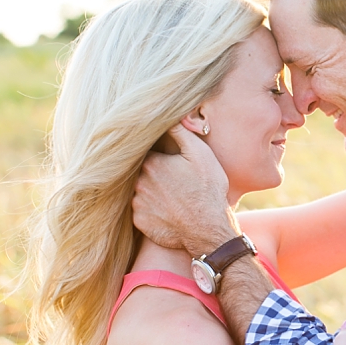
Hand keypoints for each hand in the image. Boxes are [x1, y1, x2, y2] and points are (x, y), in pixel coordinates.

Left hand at [132, 124, 234, 254]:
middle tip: (174, 182)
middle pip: (142, 173)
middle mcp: (138, 182)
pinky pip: (142, 212)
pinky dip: (152, 211)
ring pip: (140, 192)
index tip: (172, 165)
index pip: (147, 153)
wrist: (208, 229)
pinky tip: (168, 212)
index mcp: (151, 163)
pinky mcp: (139, 222)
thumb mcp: (201, 155)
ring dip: (152, 193)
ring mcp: (137, 203)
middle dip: (155, 175)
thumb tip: (170, 116)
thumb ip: (181, 132)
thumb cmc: (208, 190)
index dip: (160, 157)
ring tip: (173, 198)